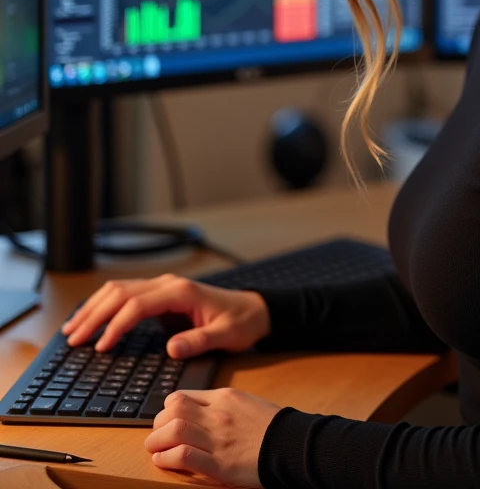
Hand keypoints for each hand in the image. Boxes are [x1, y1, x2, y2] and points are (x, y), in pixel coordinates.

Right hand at [61, 273, 270, 356]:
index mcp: (181, 292)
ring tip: (73, 329)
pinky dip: (105, 305)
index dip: (117, 325)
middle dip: (95, 315)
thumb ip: (199, 342)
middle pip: (122, 293)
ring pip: (120, 290)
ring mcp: (163, 287)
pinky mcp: (161, 295)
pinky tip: (92, 317)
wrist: (253, 311)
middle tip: (74, 339)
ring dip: (95, 307)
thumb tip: (171, 348)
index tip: (101, 347)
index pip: (138, 305)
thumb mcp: (225, 336)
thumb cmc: (240, 323)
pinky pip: (127, 295)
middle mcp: (168, 284)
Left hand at [144, 387, 280, 485]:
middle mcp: (218, 415)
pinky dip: (167, 458)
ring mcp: (218, 438)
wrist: (292, 444)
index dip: (166, 410)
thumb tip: (197, 410)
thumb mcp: (245, 403)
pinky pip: (184, 456)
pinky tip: (163, 461)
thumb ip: (221, 405)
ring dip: (157, 441)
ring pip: (175, 430)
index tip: (166, 421)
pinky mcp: (220, 464)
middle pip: (173, 410)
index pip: (182, 397)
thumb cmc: (271, 425)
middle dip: (158, 424)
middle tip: (156, 436)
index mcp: (224, 397)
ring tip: (154, 449)